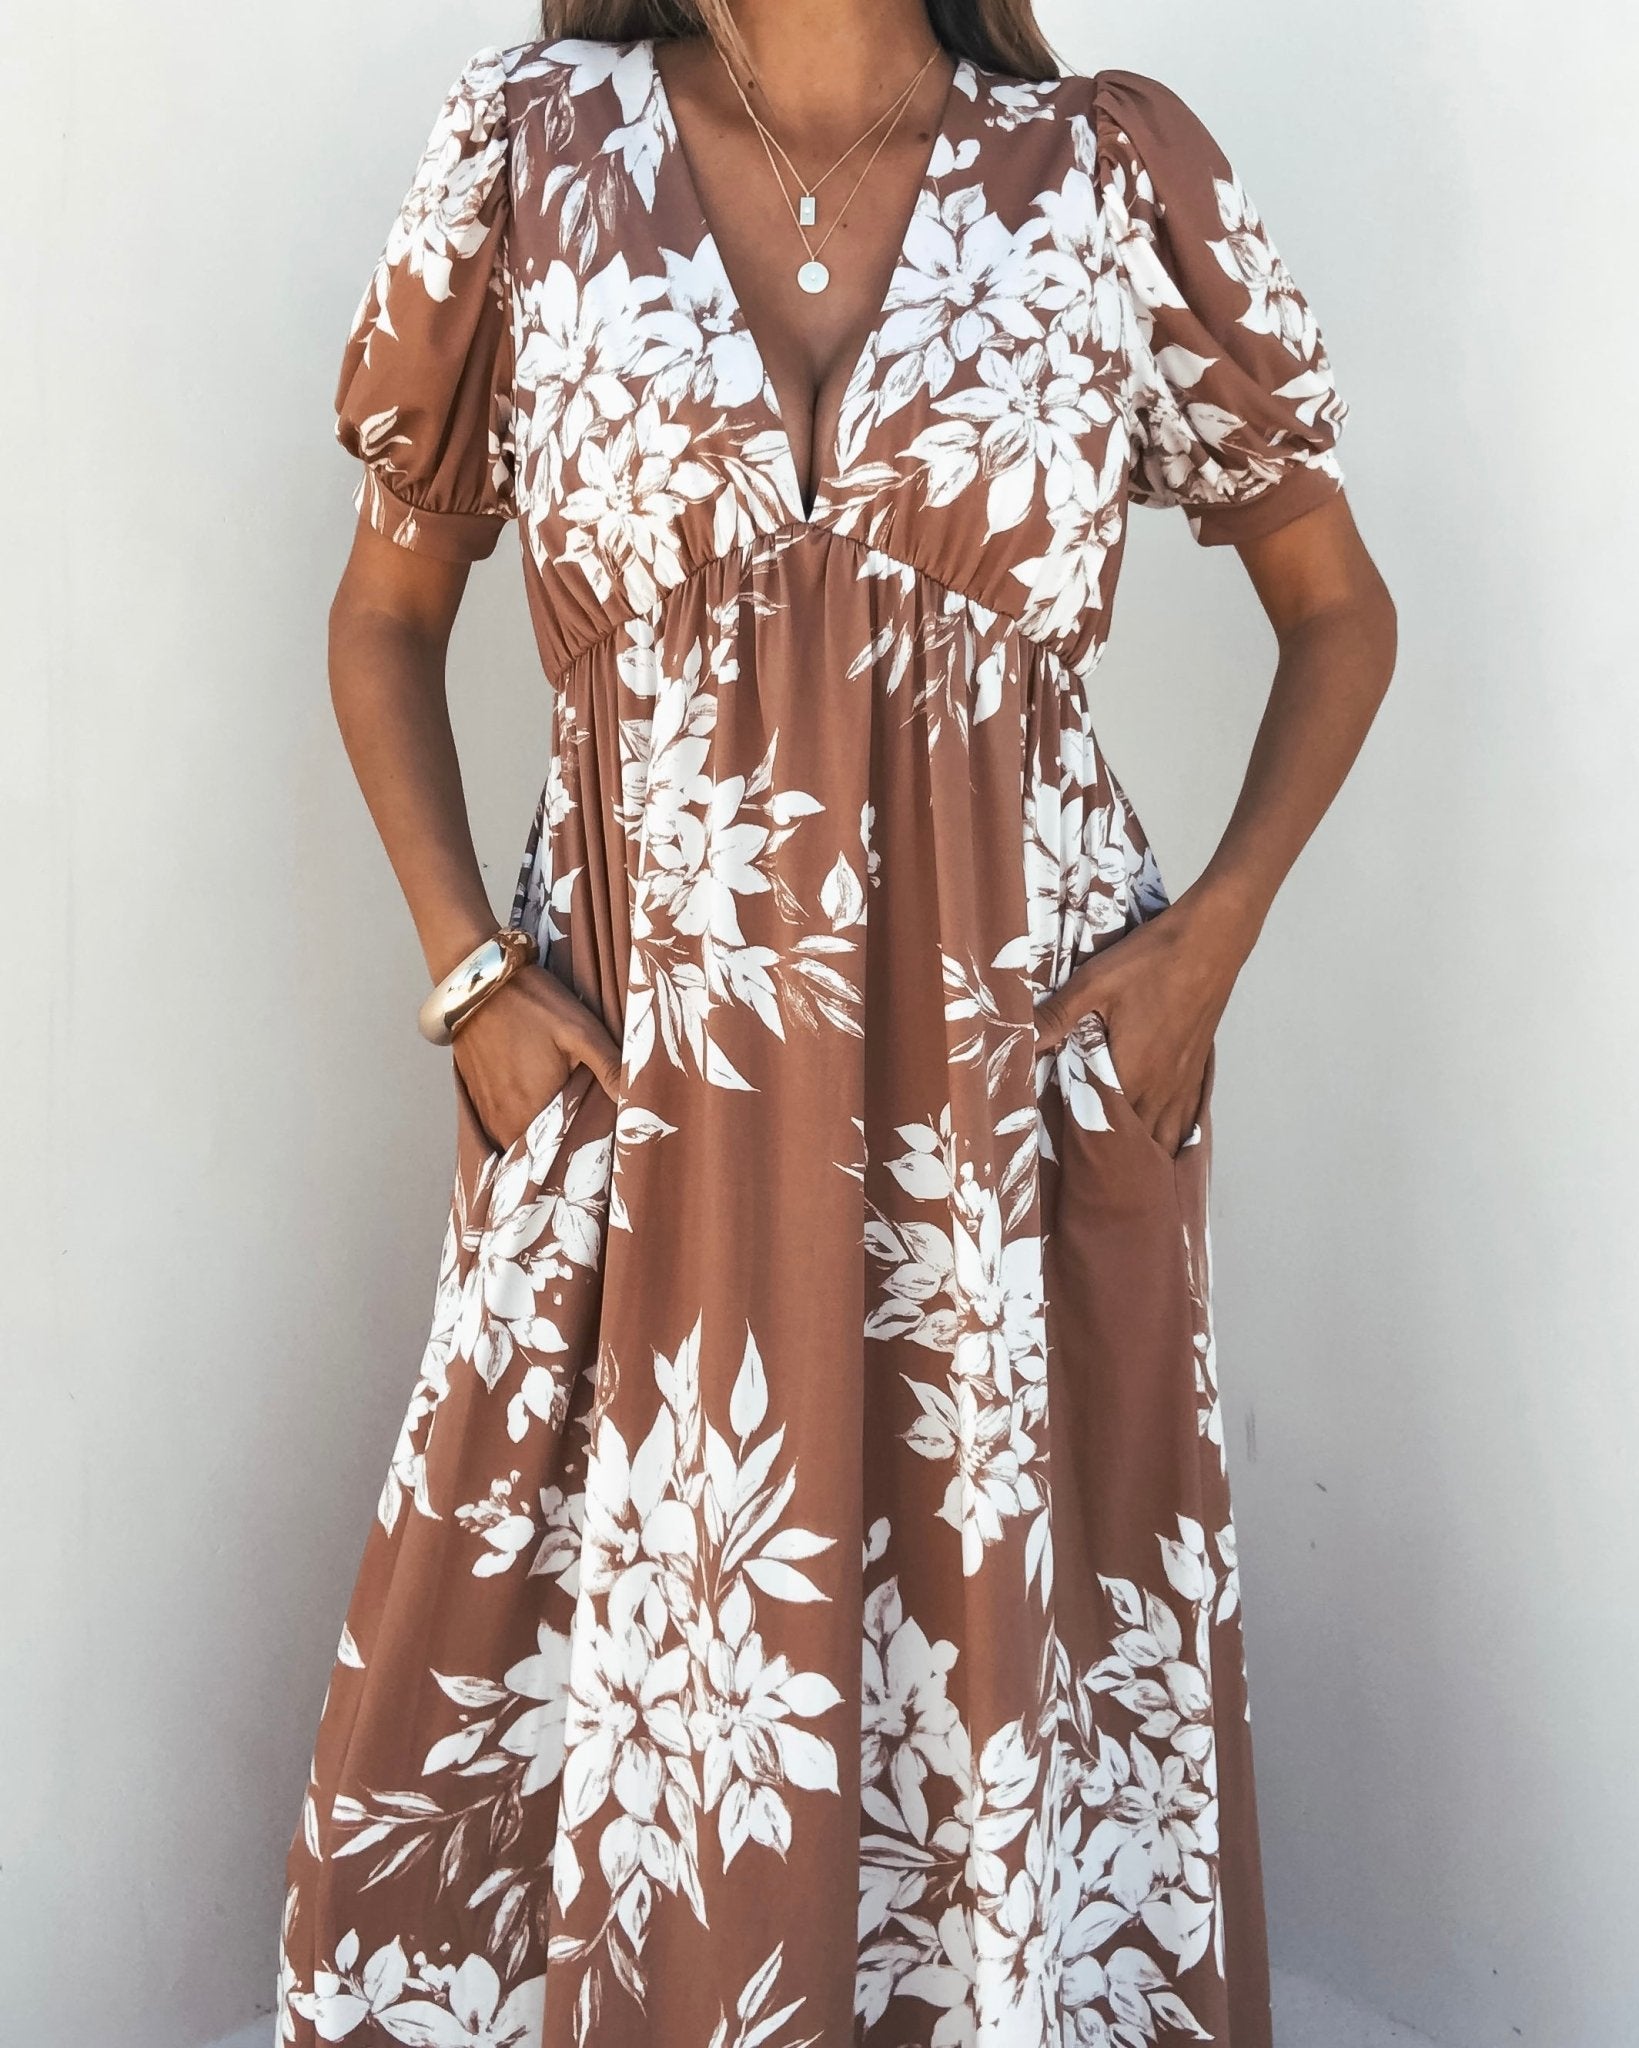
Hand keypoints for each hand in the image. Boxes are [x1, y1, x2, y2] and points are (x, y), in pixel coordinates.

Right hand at [452, 962, 621, 1152]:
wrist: (478, 981)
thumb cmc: (533, 1004)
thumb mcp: (581, 1031)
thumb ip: (610, 1068)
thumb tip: (639, 1105)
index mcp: (531, 1110)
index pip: (560, 1154)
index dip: (580, 1154)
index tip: (598, 1149)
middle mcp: (504, 1120)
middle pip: (537, 1152)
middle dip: (560, 1149)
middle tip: (584, 1136)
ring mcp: (486, 1111)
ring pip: (517, 1140)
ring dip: (537, 1137)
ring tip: (561, 1123)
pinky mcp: (475, 1098)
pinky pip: (499, 1126)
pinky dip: (517, 1123)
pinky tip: (534, 1108)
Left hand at [1034, 892, 1248, 1155]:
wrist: (1211, 940)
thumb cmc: (1153, 960)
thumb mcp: (1095, 982)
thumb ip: (1057, 1015)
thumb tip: (1019, 1038)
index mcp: (1131, 1072)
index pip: (1100, 1126)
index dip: (1079, 1142)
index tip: (1058, 1153)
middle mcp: (1159, 1087)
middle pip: (1132, 1140)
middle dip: (1109, 1155)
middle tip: (1084, 1169)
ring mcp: (1182, 1082)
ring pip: (1162, 1136)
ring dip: (1141, 1152)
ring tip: (1120, 1170)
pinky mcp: (1197, 1071)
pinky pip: (1185, 1120)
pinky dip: (1171, 1137)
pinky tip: (1162, 1145)